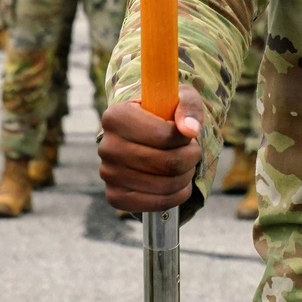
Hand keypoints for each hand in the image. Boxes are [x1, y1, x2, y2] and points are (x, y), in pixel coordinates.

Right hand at [98, 85, 204, 212]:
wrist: (144, 136)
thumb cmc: (164, 113)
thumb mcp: (179, 98)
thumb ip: (188, 107)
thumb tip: (190, 130)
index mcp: (116, 116)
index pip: (164, 136)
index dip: (185, 139)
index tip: (189, 134)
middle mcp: (107, 146)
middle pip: (167, 162)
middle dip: (191, 158)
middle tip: (194, 151)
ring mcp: (108, 174)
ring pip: (164, 184)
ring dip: (186, 176)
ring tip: (187, 164)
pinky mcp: (115, 196)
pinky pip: (155, 204)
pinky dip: (177, 196)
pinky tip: (180, 183)